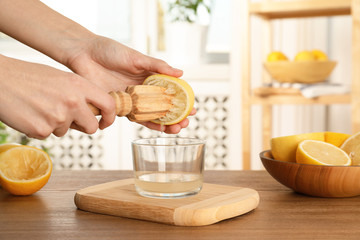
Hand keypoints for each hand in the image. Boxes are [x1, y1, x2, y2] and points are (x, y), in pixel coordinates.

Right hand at [0, 55, 115, 138]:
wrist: (0, 80)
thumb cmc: (28, 76)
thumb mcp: (62, 78)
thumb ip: (81, 94)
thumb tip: (93, 112)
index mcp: (80, 85)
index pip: (109, 104)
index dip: (110, 116)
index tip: (104, 122)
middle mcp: (72, 101)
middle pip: (91, 127)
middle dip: (82, 126)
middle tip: (68, 117)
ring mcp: (58, 117)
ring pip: (67, 131)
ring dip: (57, 124)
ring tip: (41, 107)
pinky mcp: (42, 130)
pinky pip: (49, 134)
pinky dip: (41, 128)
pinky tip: (31, 113)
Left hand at [66, 35, 193, 133]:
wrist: (84, 54)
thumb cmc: (110, 51)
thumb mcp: (136, 57)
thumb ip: (157, 66)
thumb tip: (181, 73)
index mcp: (149, 78)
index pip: (170, 93)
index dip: (182, 102)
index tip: (191, 109)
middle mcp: (142, 91)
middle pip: (163, 108)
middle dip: (176, 117)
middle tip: (185, 123)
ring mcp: (131, 100)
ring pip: (151, 115)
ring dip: (164, 124)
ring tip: (175, 130)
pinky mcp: (118, 107)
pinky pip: (134, 118)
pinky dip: (147, 124)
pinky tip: (159, 128)